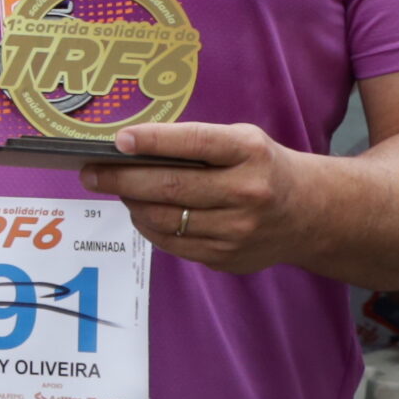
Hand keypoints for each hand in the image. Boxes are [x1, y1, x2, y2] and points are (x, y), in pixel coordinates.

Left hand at [81, 121, 309, 274]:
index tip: (118, 140)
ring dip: (131, 204)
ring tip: (115, 190)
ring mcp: (238, 231)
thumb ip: (195, 143)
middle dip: (121, 180)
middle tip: (89, 172)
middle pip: (171, 188)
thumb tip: (130, 149)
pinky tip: (140, 211)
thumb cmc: (261, 167)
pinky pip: (173, 244)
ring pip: (166, 220)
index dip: (154, 141)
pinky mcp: (227, 258)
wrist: (309, 213)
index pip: (196, 143)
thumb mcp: (241, 141)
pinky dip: (149, 226)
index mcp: (250, 153)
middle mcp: (247, 193)